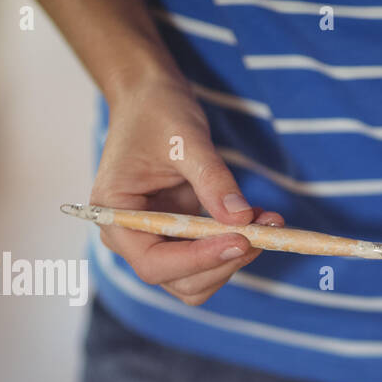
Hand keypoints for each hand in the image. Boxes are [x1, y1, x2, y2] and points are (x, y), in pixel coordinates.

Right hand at [91, 78, 284, 305]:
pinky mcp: (178, 239)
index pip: (153, 262)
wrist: (151, 100)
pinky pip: (210, 259)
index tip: (241, 240)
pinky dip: (237, 247)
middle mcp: (130, 237)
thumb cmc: (158, 113)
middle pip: (180, 281)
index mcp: (114, 214)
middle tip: (264, 231)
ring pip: (199, 280)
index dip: (198, 260)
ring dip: (235, 258)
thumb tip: (241, 219)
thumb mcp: (187, 140)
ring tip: (267, 222)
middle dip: (224, 262)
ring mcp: (155, 242)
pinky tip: (258, 220)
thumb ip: (212, 180)